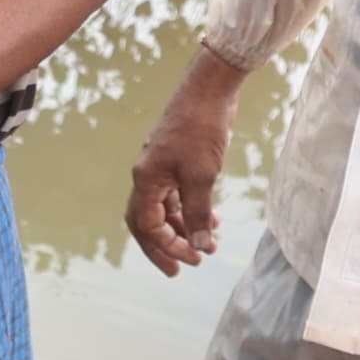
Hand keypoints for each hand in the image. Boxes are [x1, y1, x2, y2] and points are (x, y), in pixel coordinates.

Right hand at [127, 56, 244, 274]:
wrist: (209, 91)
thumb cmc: (201, 129)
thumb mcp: (202, 176)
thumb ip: (198, 214)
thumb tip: (201, 247)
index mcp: (146, 179)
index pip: (147, 225)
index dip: (167, 246)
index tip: (193, 259)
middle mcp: (148, 176)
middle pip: (148, 222)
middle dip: (164, 246)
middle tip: (183, 269)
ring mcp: (162, 168)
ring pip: (165, 209)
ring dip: (184, 229)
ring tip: (208, 246)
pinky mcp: (177, 161)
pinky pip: (178, 195)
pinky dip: (192, 210)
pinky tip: (213, 219)